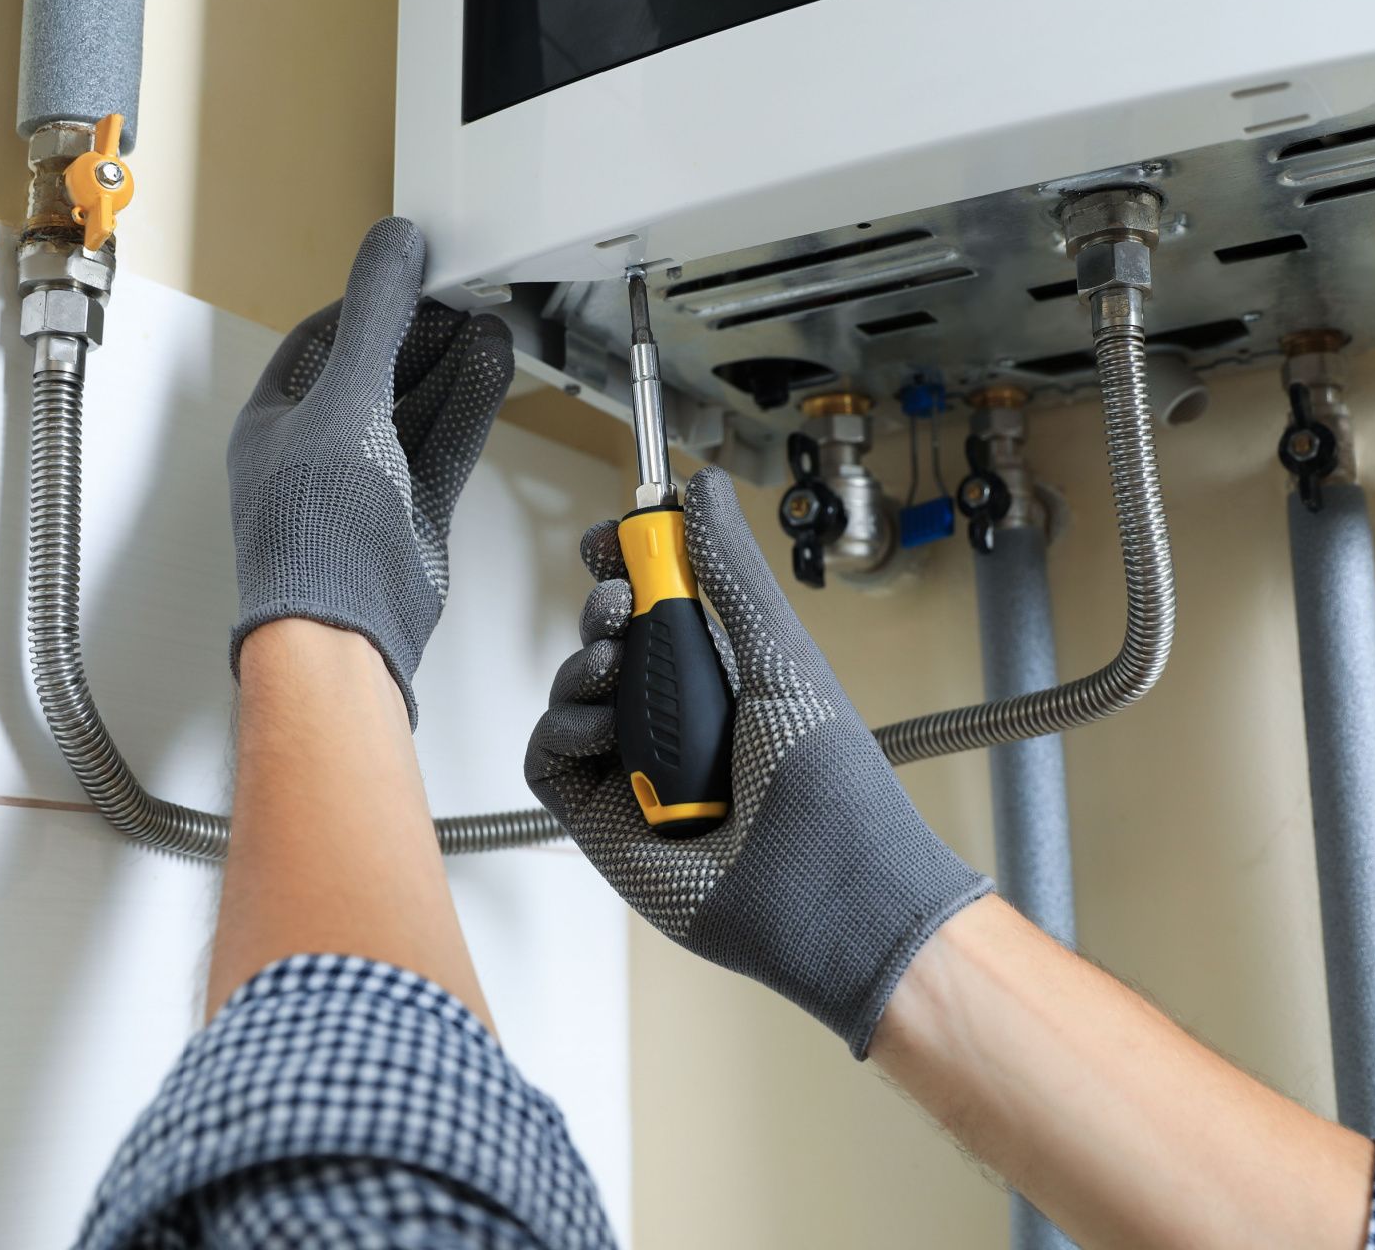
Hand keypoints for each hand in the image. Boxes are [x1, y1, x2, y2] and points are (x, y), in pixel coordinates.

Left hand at [227, 217, 512, 722]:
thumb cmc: (313, 535)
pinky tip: (492, 368)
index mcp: (274, 422)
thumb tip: (390, 248)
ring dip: (453, 366)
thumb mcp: (344, 401)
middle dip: (419, 333)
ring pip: (416, 408)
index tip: (406, 271)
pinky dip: (469, 406)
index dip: (364, 302)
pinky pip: (444, 445)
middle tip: (459, 297)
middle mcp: (316, 451)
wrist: (342, 628)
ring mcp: (366, 485)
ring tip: (488, 325)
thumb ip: (375, 319)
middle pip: (375, 371)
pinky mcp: (409, 514)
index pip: (319, 341)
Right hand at [526, 466, 993, 1055]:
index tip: (613, 538)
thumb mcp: (777, 652)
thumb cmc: (825, 778)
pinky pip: (550, 755)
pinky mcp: (600, 817)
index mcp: (723, 674)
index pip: (657, 605)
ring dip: (582, 666)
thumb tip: (701, 488)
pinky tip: (606, 732)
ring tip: (615, 669)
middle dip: (602, 609)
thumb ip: (731, 570)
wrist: (823, 887)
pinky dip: (563, 729)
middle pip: (606, 640)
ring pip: (570, 692)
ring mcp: (635, 768)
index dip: (628, 566)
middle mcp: (675, 718)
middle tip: (620, 605)